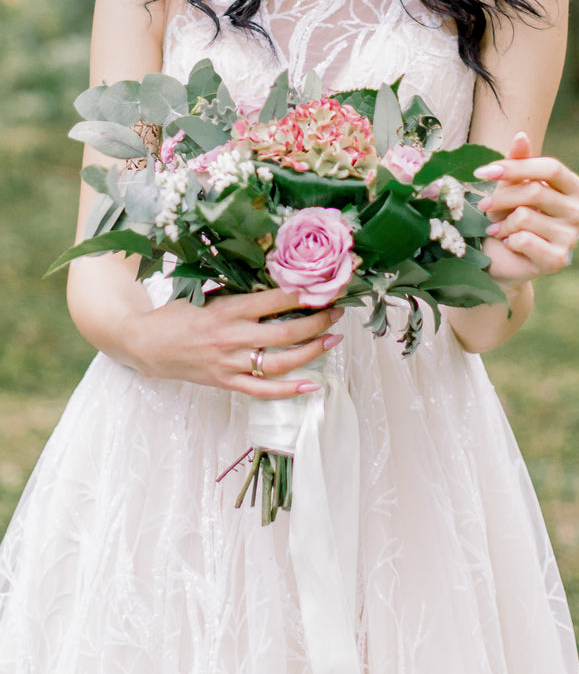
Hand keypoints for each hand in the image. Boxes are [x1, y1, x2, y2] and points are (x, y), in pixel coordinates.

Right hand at [124, 288, 343, 397]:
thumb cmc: (178, 314)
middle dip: (317, 321)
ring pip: (279, 362)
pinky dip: (290, 390)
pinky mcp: (225, 382)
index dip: (304, 295)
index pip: (274, 301)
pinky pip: (263, 391)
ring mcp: (229, 363)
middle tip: (337, 312)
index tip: (325, 287)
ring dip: (311, 351)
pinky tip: (313, 384)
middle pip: (285, 332)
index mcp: (227, 309)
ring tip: (332, 340)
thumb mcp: (207, 294)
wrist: (146, 344)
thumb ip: (239, 292)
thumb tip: (278, 282)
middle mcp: (231, 337)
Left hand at [474, 131, 578, 287]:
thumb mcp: (510, 187)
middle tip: (484, 205)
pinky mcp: (558, 259)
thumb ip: (517, 163)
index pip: (551, 167)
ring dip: (503, 223)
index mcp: (573, 188)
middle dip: (501, 198)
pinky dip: (508, 240)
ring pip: (525, 217)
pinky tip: (509, 244)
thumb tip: (521, 135)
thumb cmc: (508, 217)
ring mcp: (571, 237)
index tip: (482, 171)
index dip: (515, 166)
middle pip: (535, 191)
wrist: (502, 259)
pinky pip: (524, 239)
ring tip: (500, 229)